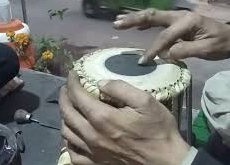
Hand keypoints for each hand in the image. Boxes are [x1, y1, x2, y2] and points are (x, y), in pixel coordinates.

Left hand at [59, 71, 189, 164]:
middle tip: (67, 88)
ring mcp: (91, 151)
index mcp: (102, 117)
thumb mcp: (146, 102)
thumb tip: (100, 83)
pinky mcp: (95, 163)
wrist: (165, 162)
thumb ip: (121, 88)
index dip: (72, 82)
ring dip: (64, 116)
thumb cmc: (157, 130)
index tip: (73, 74)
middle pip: (67, 112)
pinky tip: (73, 134)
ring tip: (69, 107)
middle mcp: (91, 134)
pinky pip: (72, 152)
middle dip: (64, 96)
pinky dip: (69, 140)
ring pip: (66, 132)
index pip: (77, 95)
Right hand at [113, 8, 229, 63]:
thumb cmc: (221, 44)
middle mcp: (180, 16)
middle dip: (134, 20)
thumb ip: (186, 50)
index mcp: (187, 21)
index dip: (153, 49)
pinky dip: (145, 23)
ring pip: (153, 16)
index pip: (165, 36)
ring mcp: (177, 18)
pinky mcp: (177, 23)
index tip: (143, 62)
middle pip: (153, 16)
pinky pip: (157, 21)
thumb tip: (166, 55)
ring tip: (119, 21)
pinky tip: (136, 27)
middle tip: (117, 23)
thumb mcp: (207, 49)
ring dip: (135, 19)